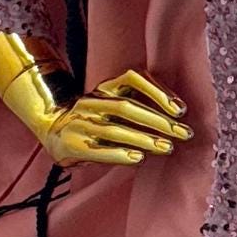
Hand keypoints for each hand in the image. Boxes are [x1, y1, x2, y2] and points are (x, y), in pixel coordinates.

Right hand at [42, 68, 192, 168]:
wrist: (53, 130)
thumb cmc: (97, 118)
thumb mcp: (114, 102)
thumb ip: (140, 104)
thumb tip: (178, 115)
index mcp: (105, 87)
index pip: (132, 78)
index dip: (158, 92)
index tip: (181, 110)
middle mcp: (92, 101)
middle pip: (127, 107)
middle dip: (158, 122)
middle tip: (183, 134)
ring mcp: (80, 123)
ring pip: (114, 130)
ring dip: (144, 139)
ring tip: (167, 148)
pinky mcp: (74, 145)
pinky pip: (98, 150)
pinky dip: (119, 154)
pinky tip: (138, 158)